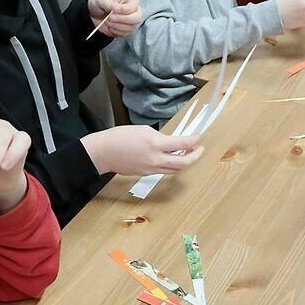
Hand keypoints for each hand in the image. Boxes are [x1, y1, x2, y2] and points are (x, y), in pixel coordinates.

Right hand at [81, 124, 203, 175]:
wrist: (104, 152)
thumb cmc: (120, 137)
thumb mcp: (143, 130)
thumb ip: (160, 138)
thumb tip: (171, 143)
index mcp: (155, 144)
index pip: (182, 144)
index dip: (194, 140)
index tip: (198, 137)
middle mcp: (156, 159)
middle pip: (183, 163)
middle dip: (195, 156)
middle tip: (200, 149)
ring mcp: (151, 169)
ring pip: (175, 169)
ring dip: (184, 162)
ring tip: (187, 153)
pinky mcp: (146, 174)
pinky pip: (163, 170)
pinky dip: (171, 164)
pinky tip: (171, 157)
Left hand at [88, 0, 141, 37]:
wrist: (95, 13)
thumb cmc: (101, 3)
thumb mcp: (103, 0)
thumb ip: (111, 4)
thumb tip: (116, 10)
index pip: (133, 7)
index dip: (122, 10)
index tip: (112, 10)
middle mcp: (134, 10)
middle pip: (136, 19)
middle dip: (120, 19)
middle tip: (109, 17)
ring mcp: (132, 21)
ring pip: (130, 28)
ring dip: (115, 25)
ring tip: (107, 20)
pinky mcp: (127, 30)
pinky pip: (125, 34)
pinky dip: (115, 31)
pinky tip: (110, 26)